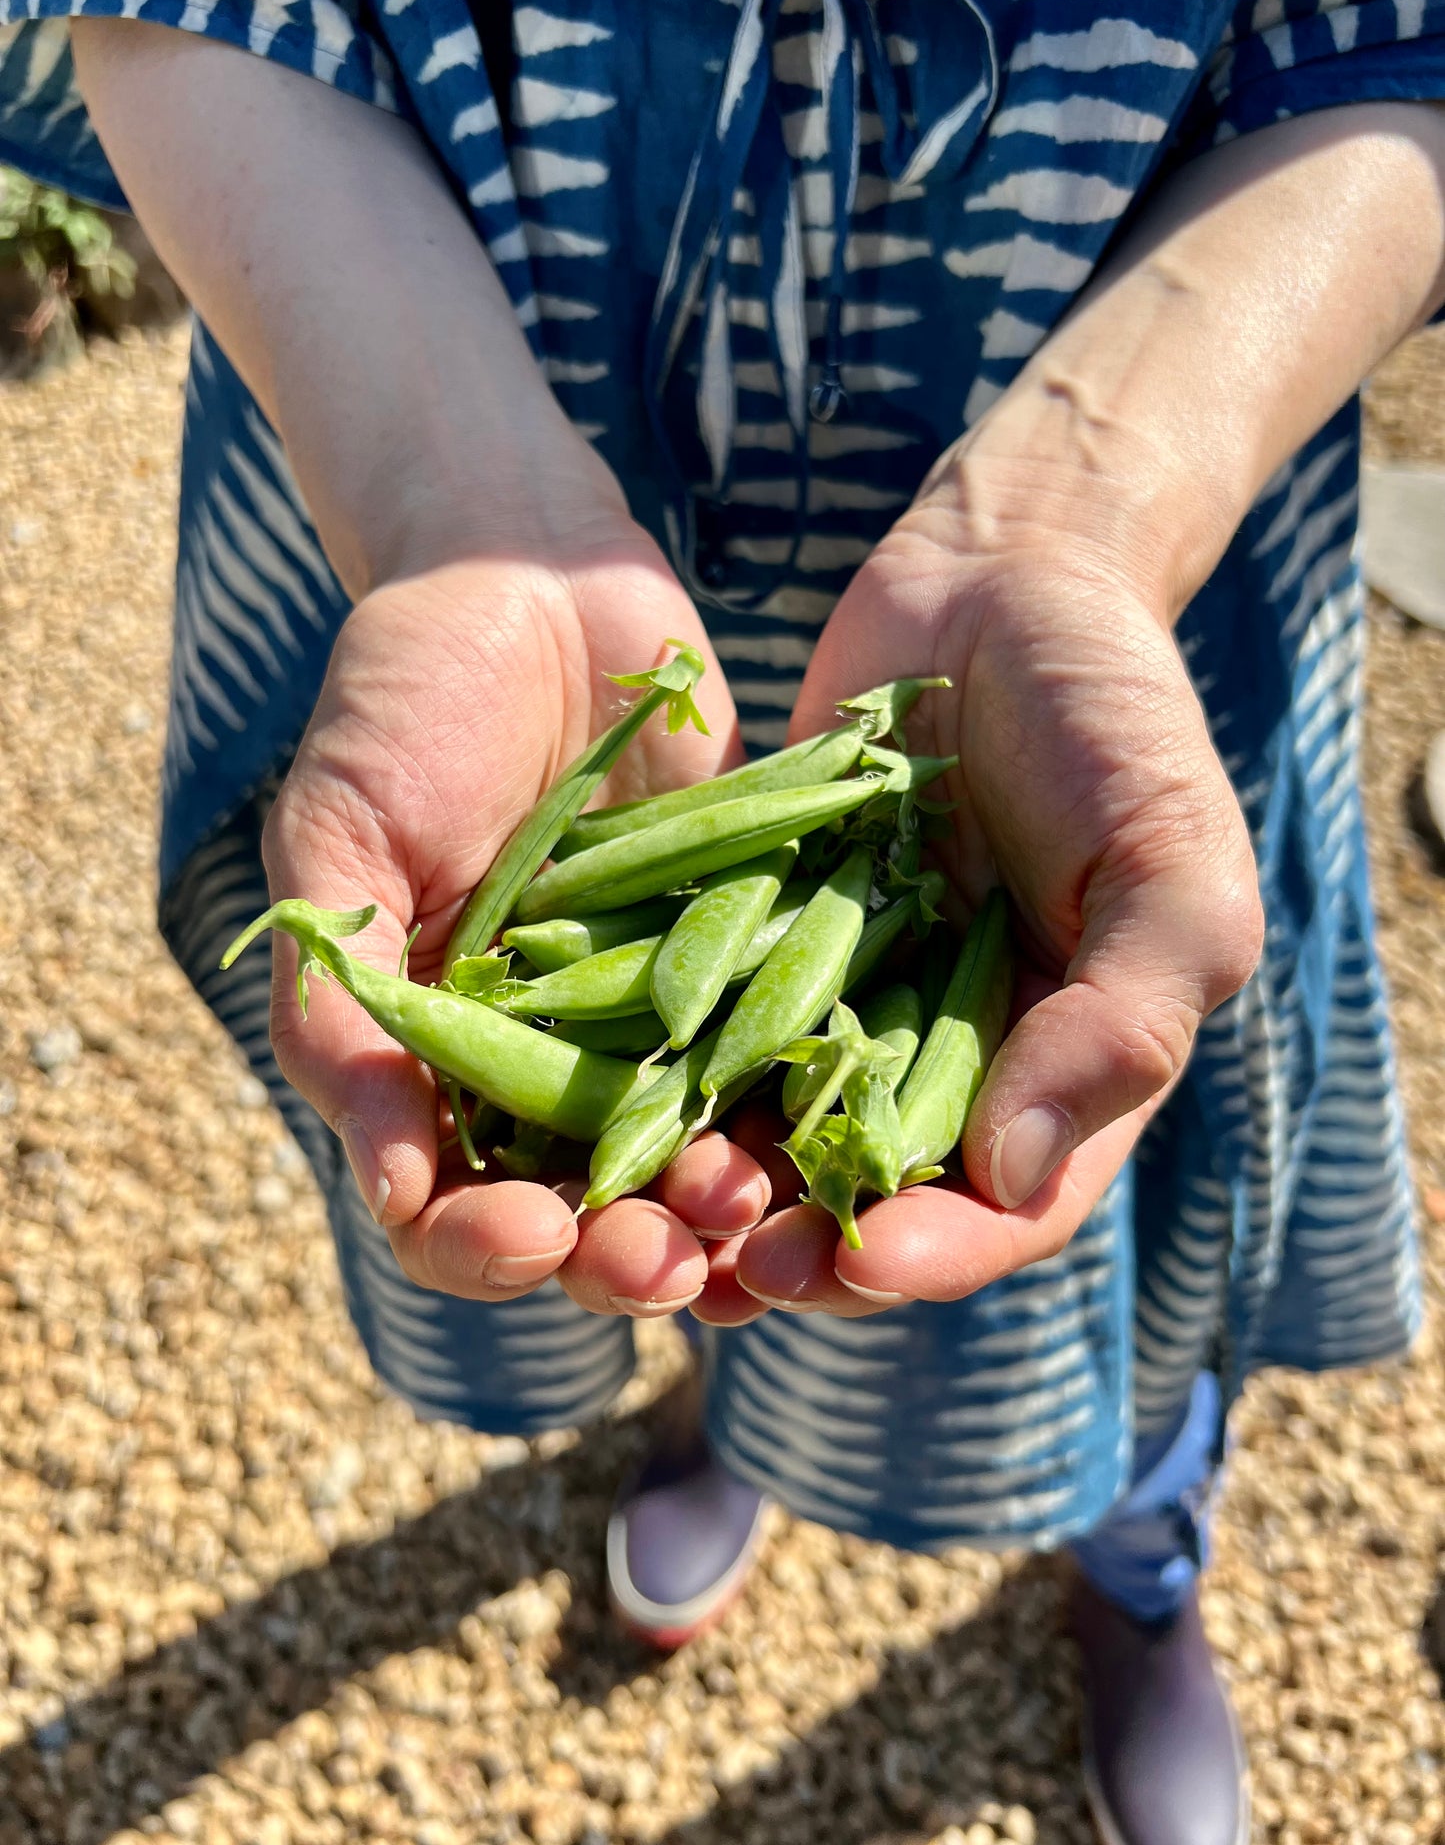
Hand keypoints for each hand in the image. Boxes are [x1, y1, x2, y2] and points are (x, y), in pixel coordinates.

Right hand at [261, 522, 773, 1313]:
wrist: (539, 575)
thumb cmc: (408, 698)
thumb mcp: (342, 836)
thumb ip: (344, 1000)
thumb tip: (388, 1183)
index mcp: (439, 1059)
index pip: (453, 1206)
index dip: (485, 1245)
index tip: (532, 1231)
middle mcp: (552, 1065)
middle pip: (589, 1214)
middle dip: (627, 1255)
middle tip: (671, 1259)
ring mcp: (660, 1021)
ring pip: (696, 1162)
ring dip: (725, 1213)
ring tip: (757, 1211)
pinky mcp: (755, 963)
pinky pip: (785, 1059)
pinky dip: (807, 1110)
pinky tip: (836, 1135)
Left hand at [722, 436, 1262, 1320]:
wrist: (996, 581)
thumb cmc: (1113, 717)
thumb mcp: (1169, 864)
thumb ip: (1123, 1021)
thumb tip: (1011, 1170)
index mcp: (1059, 1071)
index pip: (1002, 1208)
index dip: (936, 1253)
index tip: (864, 1259)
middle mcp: (941, 1060)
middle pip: (866, 1200)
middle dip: (797, 1247)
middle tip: (731, 1264)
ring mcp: (838, 1005)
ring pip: (763, 1136)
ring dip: (706, 1184)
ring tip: (652, 1198)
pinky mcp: (751, 941)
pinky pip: (694, 1025)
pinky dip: (649, 1070)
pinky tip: (592, 1097)